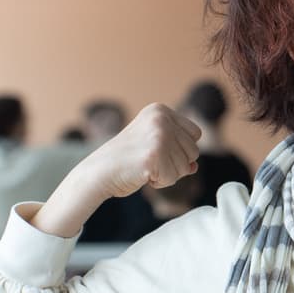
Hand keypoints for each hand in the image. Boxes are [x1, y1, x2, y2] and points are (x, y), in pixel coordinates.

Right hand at [33, 105, 200, 239]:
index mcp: (160, 110)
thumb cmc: (126, 161)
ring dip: (167, 173)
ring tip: (144, 166)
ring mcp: (158, 135)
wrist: (98, 172)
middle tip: (148, 161)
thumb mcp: (154, 148)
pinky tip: (142, 174)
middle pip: (194, 151)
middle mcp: (161, 119)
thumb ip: (177, 152)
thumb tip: (194, 166)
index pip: (195, 134)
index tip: (156, 150)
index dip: (179, 149)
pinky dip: (160, 182)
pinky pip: (174, 177)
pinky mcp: (155, 154)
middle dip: (174, 163)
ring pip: (185, 166)